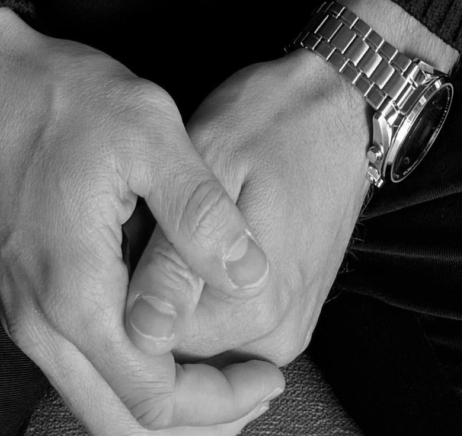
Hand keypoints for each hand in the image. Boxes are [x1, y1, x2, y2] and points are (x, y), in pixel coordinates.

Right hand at [0, 7, 286, 434]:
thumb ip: (201, 210)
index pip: (155, 398)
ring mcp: (23, 315)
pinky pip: (77, 371)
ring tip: (221, 377)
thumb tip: (253, 275)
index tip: (267, 373)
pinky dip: (127, 377)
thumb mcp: (147, 129)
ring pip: (96, 404)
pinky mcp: (20, 297)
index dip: (220, 400)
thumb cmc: (54, 96)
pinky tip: (166, 342)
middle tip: (253, 388)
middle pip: (122, 425)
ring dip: (160, 405)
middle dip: (196, 422)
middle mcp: (40, 325)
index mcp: (76, 295)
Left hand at [122, 0, 457, 368]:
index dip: (121, 294)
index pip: (156, 349)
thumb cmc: (273, 120)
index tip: (123, 237)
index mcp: (255, 308)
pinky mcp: (290, 316)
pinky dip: (199, 300)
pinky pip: (226, 332)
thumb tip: (141, 332)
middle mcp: (276, 336)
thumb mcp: (211, 167)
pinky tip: (192, 248)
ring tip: (171, 230)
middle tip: (148, 225)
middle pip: (178, 354)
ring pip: (199, 345)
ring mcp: (287, 330)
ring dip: (172, 301)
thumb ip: (174, 258)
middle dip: (146, 302)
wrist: (339, 107)